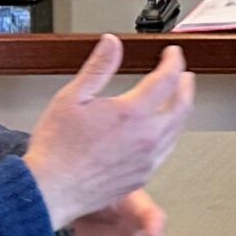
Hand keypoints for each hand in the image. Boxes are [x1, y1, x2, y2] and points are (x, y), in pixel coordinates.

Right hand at [22, 37, 193, 228]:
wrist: (50, 191)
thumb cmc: (56, 149)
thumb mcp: (72, 97)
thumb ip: (98, 68)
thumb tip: (111, 43)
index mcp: (131, 114)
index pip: (166, 79)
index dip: (173, 61)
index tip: (172, 54)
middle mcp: (145, 138)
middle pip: (181, 106)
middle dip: (186, 86)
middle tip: (185, 75)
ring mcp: (146, 160)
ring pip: (177, 131)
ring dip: (181, 111)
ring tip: (178, 102)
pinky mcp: (142, 177)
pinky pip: (166, 151)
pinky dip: (170, 135)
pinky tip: (161, 134)